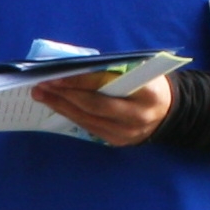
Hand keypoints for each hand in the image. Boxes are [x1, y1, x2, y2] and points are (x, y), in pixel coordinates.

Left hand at [33, 70, 172, 147]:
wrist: (169, 113)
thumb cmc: (149, 83)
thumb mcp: (140, 70)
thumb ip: (113, 70)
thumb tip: (74, 67)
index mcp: (146, 93)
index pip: (105, 87)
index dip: (79, 82)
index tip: (55, 76)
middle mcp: (137, 117)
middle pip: (92, 106)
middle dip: (63, 95)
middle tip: (40, 86)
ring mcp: (126, 133)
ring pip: (87, 119)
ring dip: (61, 106)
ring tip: (42, 94)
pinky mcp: (117, 142)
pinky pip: (89, 127)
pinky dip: (72, 114)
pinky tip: (58, 105)